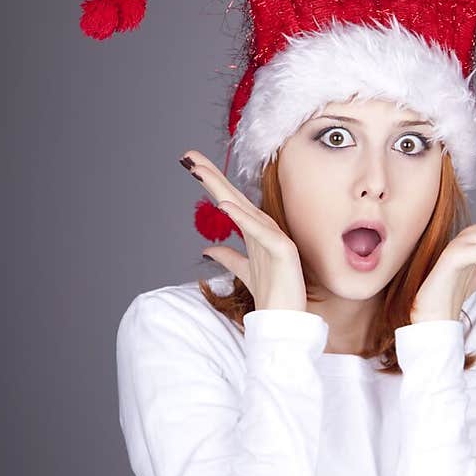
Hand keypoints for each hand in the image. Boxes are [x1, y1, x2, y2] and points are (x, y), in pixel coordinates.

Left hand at [180, 151, 307, 312]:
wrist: (287, 320)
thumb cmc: (272, 294)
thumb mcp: (244, 272)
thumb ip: (229, 258)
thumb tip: (208, 250)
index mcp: (254, 234)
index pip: (229, 202)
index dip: (211, 183)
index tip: (191, 165)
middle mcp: (264, 231)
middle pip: (234, 198)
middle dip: (212, 176)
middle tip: (189, 156)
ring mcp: (275, 240)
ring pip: (246, 209)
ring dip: (222, 189)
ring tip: (200, 172)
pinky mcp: (283, 252)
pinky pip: (261, 233)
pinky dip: (243, 219)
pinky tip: (225, 206)